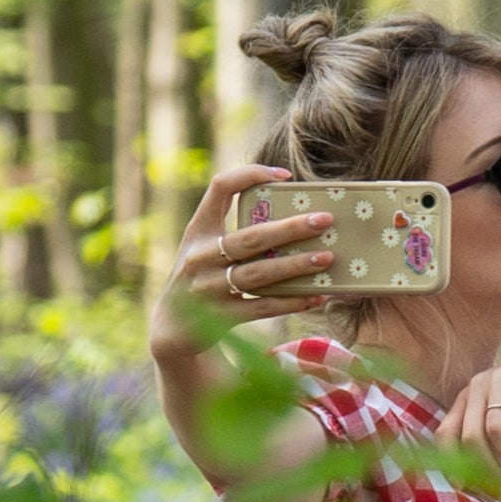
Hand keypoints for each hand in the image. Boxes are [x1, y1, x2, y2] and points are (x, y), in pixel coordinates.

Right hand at [148, 166, 337, 360]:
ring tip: (327, 258)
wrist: (173, 326)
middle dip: (290, 228)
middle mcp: (200, 255)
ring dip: (295, 266)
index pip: (220, 188)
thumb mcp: (207, 248)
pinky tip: (318, 296)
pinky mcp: (221, 316)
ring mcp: (208, 287)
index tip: (284, 176)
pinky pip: (263, 307)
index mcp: (198, 229)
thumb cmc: (204, 276)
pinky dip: (292, 301)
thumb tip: (298, 218)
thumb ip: (239, 232)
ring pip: (259, 274)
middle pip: (250, 237)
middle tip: (324, 220)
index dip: (250, 175)